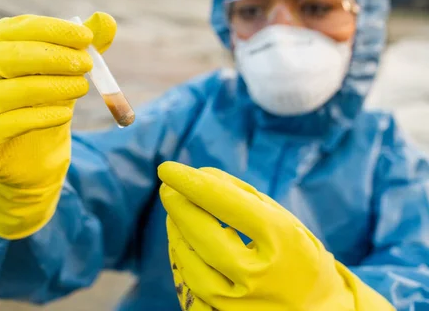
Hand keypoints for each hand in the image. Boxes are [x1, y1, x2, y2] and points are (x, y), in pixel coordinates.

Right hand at [0, 12, 115, 238]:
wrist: (26, 163)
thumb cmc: (41, 109)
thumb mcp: (63, 76)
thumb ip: (80, 49)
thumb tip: (106, 19)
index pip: (11, 29)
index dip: (49, 29)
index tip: (86, 36)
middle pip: (2, 57)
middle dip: (48, 57)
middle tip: (86, 64)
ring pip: (0, 93)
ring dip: (47, 88)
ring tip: (81, 88)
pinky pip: (1, 127)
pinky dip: (35, 118)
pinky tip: (64, 114)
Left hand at [158, 161, 394, 310]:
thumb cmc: (299, 257)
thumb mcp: (284, 220)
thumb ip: (242, 196)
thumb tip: (199, 175)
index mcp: (281, 241)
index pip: (225, 203)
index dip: (191, 183)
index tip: (167, 169)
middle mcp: (258, 277)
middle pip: (201, 234)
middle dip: (179, 206)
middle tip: (167, 188)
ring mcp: (238, 305)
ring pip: (188, 262)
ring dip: (177, 233)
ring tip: (178, 215)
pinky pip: (188, 287)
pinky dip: (182, 262)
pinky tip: (185, 245)